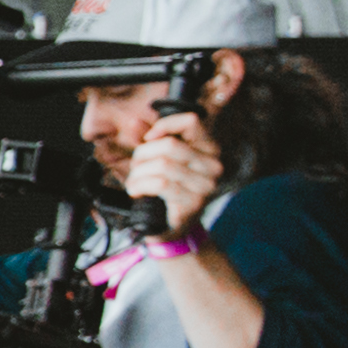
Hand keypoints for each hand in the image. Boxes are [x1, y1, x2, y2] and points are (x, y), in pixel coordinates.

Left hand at [126, 112, 228, 235]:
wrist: (170, 226)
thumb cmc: (165, 189)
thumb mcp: (157, 159)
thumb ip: (148, 140)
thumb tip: (134, 121)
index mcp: (208, 148)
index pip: (192, 121)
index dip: (164, 125)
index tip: (148, 138)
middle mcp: (213, 165)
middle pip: (169, 145)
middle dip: (143, 154)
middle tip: (136, 167)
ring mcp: (206, 185)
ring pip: (162, 164)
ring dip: (138, 173)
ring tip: (135, 181)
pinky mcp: (193, 202)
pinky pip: (160, 184)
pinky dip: (140, 185)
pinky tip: (136, 191)